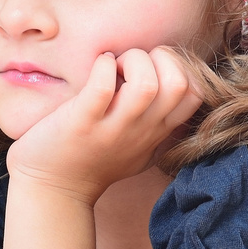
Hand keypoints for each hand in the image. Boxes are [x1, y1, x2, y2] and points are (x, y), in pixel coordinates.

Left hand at [6, 47, 203, 203]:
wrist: (52, 190)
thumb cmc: (93, 162)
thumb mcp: (139, 149)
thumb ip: (157, 126)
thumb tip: (167, 88)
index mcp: (157, 131)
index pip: (195, 95)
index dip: (182, 68)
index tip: (155, 66)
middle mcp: (141, 130)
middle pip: (179, 85)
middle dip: (161, 59)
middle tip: (134, 63)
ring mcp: (113, 128)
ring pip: (146, 84)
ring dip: (133, 60)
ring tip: (116, 64)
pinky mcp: (82, 123)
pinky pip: (103, 87)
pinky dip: (103, 66)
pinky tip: (98, 66)